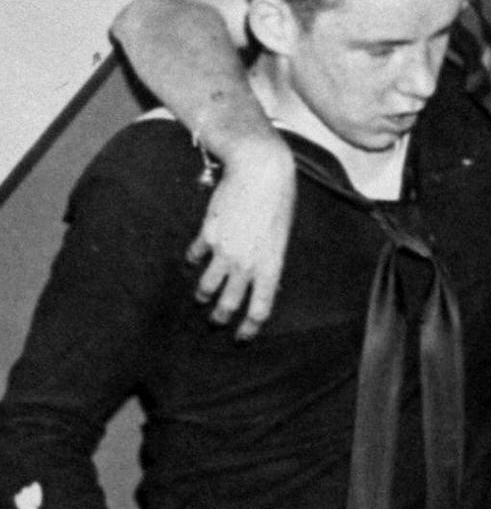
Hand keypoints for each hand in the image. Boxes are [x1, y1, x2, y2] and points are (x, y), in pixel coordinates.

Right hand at [187, 132, 296, 337]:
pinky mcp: (208, 234)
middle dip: (220, 318)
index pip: (260, 309)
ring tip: (200, 298)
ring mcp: (225, 251)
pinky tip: (192, 262)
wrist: (260, 172)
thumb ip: (270, 264)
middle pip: (229, 304)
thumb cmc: (278, 203)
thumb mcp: (281, 239)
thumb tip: (265, 287)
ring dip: (202, 296)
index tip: (241, 337)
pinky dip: (194, 261)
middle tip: (215, 323)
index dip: (249, 328)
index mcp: (271, 267)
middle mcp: (247, 264)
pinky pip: (196, 256)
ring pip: (207, 286)